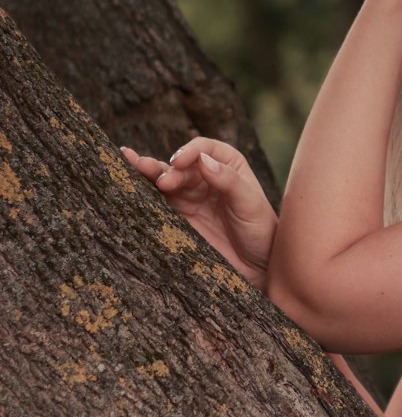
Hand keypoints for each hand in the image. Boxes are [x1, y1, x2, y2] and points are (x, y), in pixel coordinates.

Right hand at [120, 139, 276, 289]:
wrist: (256, 267)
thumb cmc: (260, 232)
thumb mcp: (250, 204)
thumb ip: (229, 181)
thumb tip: (203, 160)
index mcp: (227, 165)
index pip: (204, 149)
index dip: (190, 152)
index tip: (179, 162)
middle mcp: (204, 176)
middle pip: (179, 165)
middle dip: (166, 168)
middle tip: (162, 181)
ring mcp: (188, 197)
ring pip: (163, 180)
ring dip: (146, 173)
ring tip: (130, 165)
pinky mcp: (176, 217)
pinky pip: (156, 202)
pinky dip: (141, 192)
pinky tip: (125, 181)